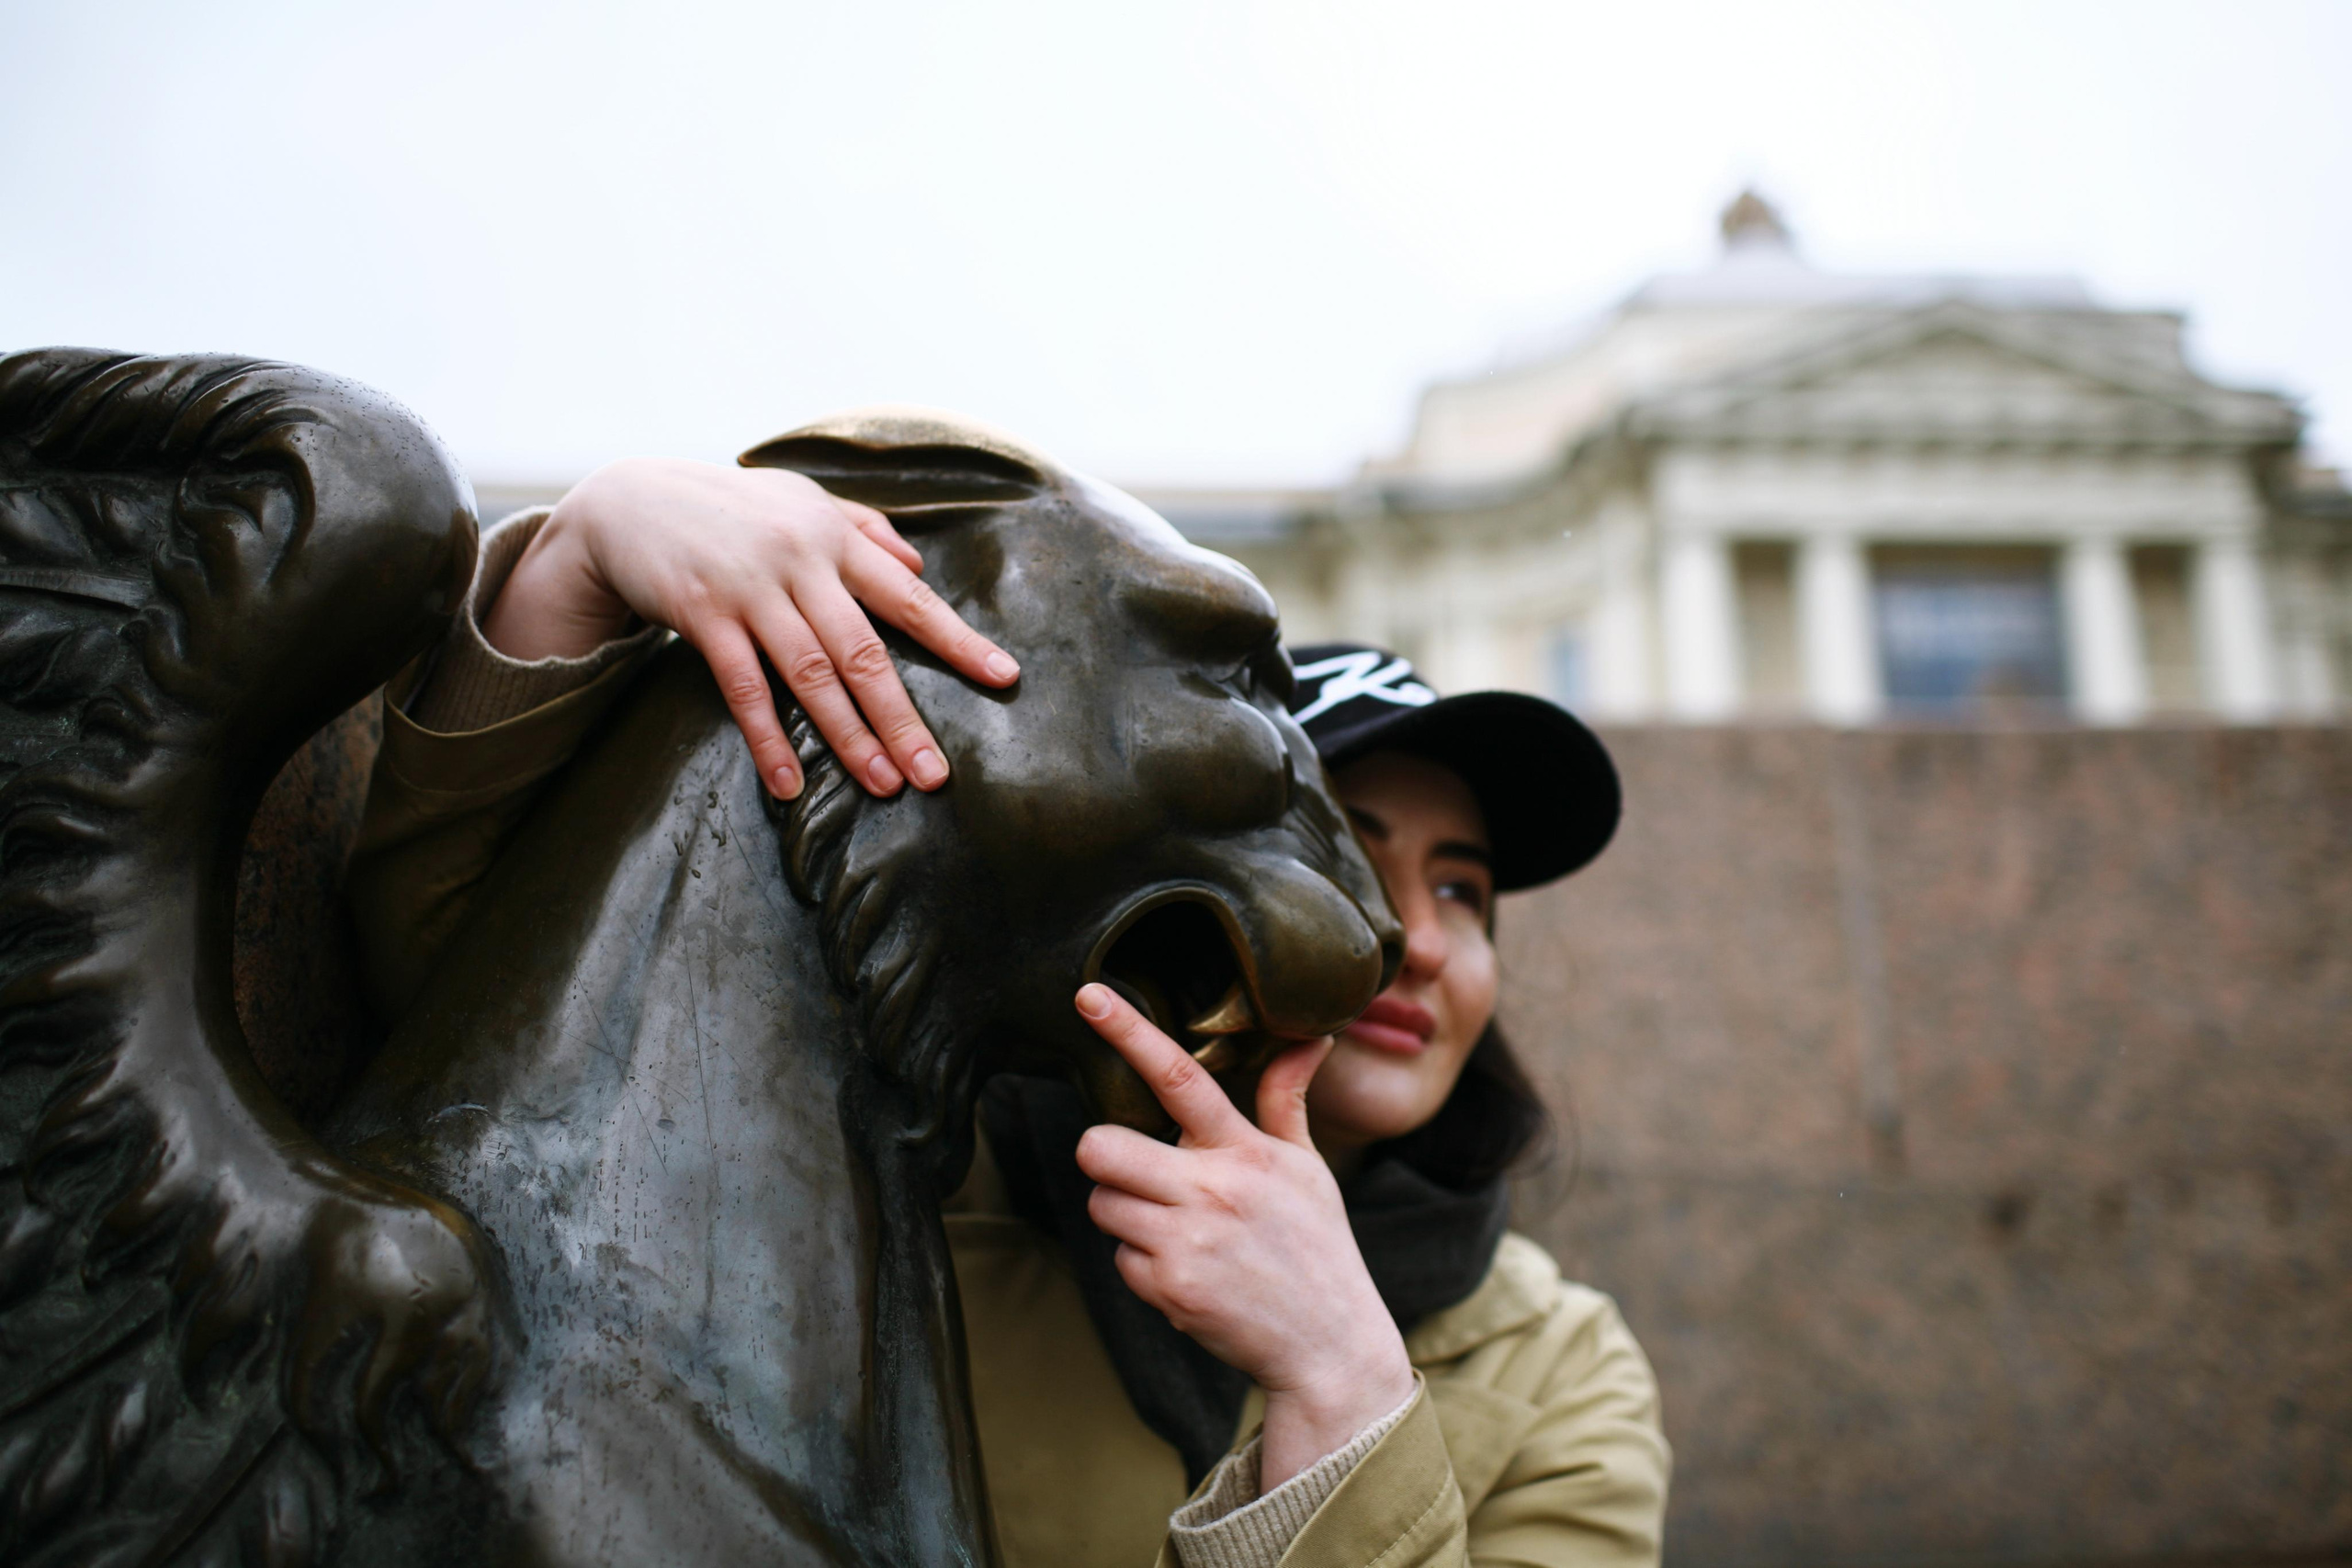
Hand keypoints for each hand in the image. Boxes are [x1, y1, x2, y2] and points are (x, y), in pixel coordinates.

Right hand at [483, 457, 1019, 799]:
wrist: (629, 498)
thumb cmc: (731, 506)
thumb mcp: (801, 500)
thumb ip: (864, 529)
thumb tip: (919, 565)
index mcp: (834, 538)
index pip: (908, 597)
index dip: (957, 640)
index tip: (1003, 677)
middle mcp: (800, 562)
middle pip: (864, 652)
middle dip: (903, 718)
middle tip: (935, 774)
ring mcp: (751, 589)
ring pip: (812, 675)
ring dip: (849, 738)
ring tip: (882, 786)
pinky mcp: (703, 614)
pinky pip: (744, 688)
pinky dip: (769, 738)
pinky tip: (790, 783)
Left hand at [1070, 983, 1416, 1489]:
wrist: (1328, 1346)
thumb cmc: (1316, 1247)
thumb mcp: (1308, 1169)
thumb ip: (1287, 1101)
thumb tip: (1311, 1037)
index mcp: (1247, 1151)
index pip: (1181, 1077)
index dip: (1130, 1033)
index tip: (1088, 996)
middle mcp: (1214, 1190)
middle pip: (1101, 1147)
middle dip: (1105, 1157)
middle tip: (1138, 1172)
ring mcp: (1187, 1242)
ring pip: (1102, 1203)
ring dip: (1123, 1213)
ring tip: (1174, 1229)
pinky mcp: (1168, 1289)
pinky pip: (1118, 1258)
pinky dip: (1141, 1264)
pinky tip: (1186, 1271)